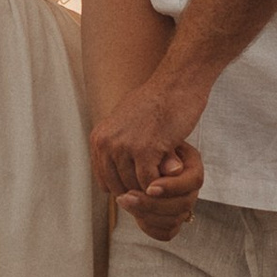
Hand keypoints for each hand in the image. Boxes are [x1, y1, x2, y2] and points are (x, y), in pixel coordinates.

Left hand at [90, 60, 209, 199]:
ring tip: (165, 183)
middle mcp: (106, 143)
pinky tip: (171, 178)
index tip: (141, 188)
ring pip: (135, 187)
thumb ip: (117, 147)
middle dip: (138, 191)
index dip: (125, 188)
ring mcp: (124, 147)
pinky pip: (149, 182)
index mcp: (99, 138)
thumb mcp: (125, 123)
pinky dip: (161, 185)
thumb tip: (112, 180)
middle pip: (119, 187)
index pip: (104, 181)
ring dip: (151, 188)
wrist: (177, 84)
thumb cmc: (156, 102)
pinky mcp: (145, 150)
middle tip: (157, 190)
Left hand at [120, 145, 202, 241]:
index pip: (194, 181)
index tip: (149, 188)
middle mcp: (192, 187)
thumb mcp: (155, 140)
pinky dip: (150, 228)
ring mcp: (182, 204)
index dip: (171, 187)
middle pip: (184, 205)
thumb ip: (164, 153)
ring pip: (174, 222)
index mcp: (192, 165)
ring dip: (146, 215)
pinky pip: (166, 233)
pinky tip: (134, 215)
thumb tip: (173, 170)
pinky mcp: (169, 218)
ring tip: (123, 201)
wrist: (138, 143)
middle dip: (151, 204)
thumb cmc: (147, 139)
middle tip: (124, 197)